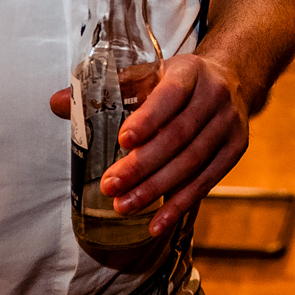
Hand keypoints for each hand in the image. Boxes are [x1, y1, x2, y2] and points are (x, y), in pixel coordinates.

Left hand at [45, 53, 248, 236]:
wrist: (231, 78)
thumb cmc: (178, 81)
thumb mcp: (148, 74)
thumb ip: (107, 89)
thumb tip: (57, 103)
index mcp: (190, 72)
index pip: (171, 95)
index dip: (148, 119)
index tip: (122, 140)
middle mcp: (215, 96)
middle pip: (179, 135)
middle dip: (143, 164)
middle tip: (110, 185)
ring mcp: (229, 124)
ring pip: (193, 162)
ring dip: (157, 188)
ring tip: (124, 206)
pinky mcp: (236, 149)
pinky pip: (207, 181)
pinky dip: (181, 204)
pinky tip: (156, 223)